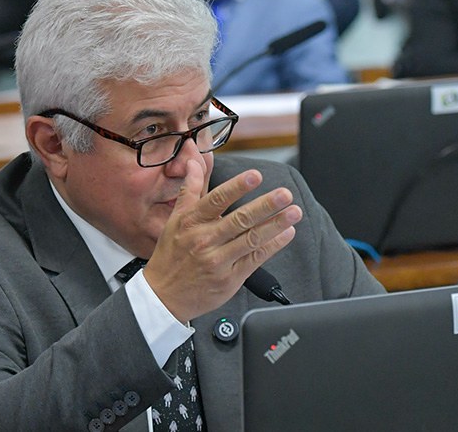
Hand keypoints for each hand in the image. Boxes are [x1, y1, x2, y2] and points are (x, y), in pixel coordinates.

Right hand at [144, 160, 301, 322]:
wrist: (163, 296)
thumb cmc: (170, 255)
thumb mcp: (175, 219)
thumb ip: (190, 190)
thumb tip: (193, 162)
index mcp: (191, 222)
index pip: (217, 199)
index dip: (237, 186)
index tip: (255, 176)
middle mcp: (204, 240)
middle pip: (240, 219)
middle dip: (265, 205)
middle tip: (284, 193)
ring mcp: (218, 261)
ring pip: (251, 239)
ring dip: (275, 225)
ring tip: (294, 212)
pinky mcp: (230, 279)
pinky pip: (255, 259)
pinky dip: (273, 246)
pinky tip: (286, 234)